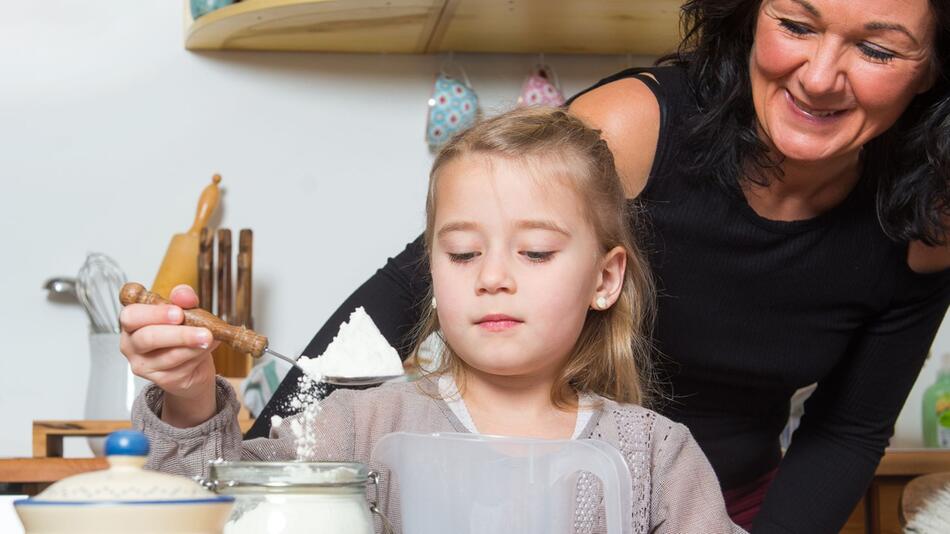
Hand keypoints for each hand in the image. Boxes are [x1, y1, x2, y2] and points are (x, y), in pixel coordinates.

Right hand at [119, 284, 219, 426]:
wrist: (192, 364)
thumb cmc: (181, 334)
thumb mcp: (184, 310)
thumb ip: (183, 299)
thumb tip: (183, 294)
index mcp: (132, 323)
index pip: (130, 316)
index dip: (154, 314)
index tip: (178, 312)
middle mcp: (131, 345)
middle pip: (147, 338)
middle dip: (178, 334)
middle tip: (201, 330)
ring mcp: (144, 365)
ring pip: (168, 356)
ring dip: (193, 346)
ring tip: (210, 338)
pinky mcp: (161, 380)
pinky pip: (181, 367)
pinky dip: (197, 355)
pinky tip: (206, 348)